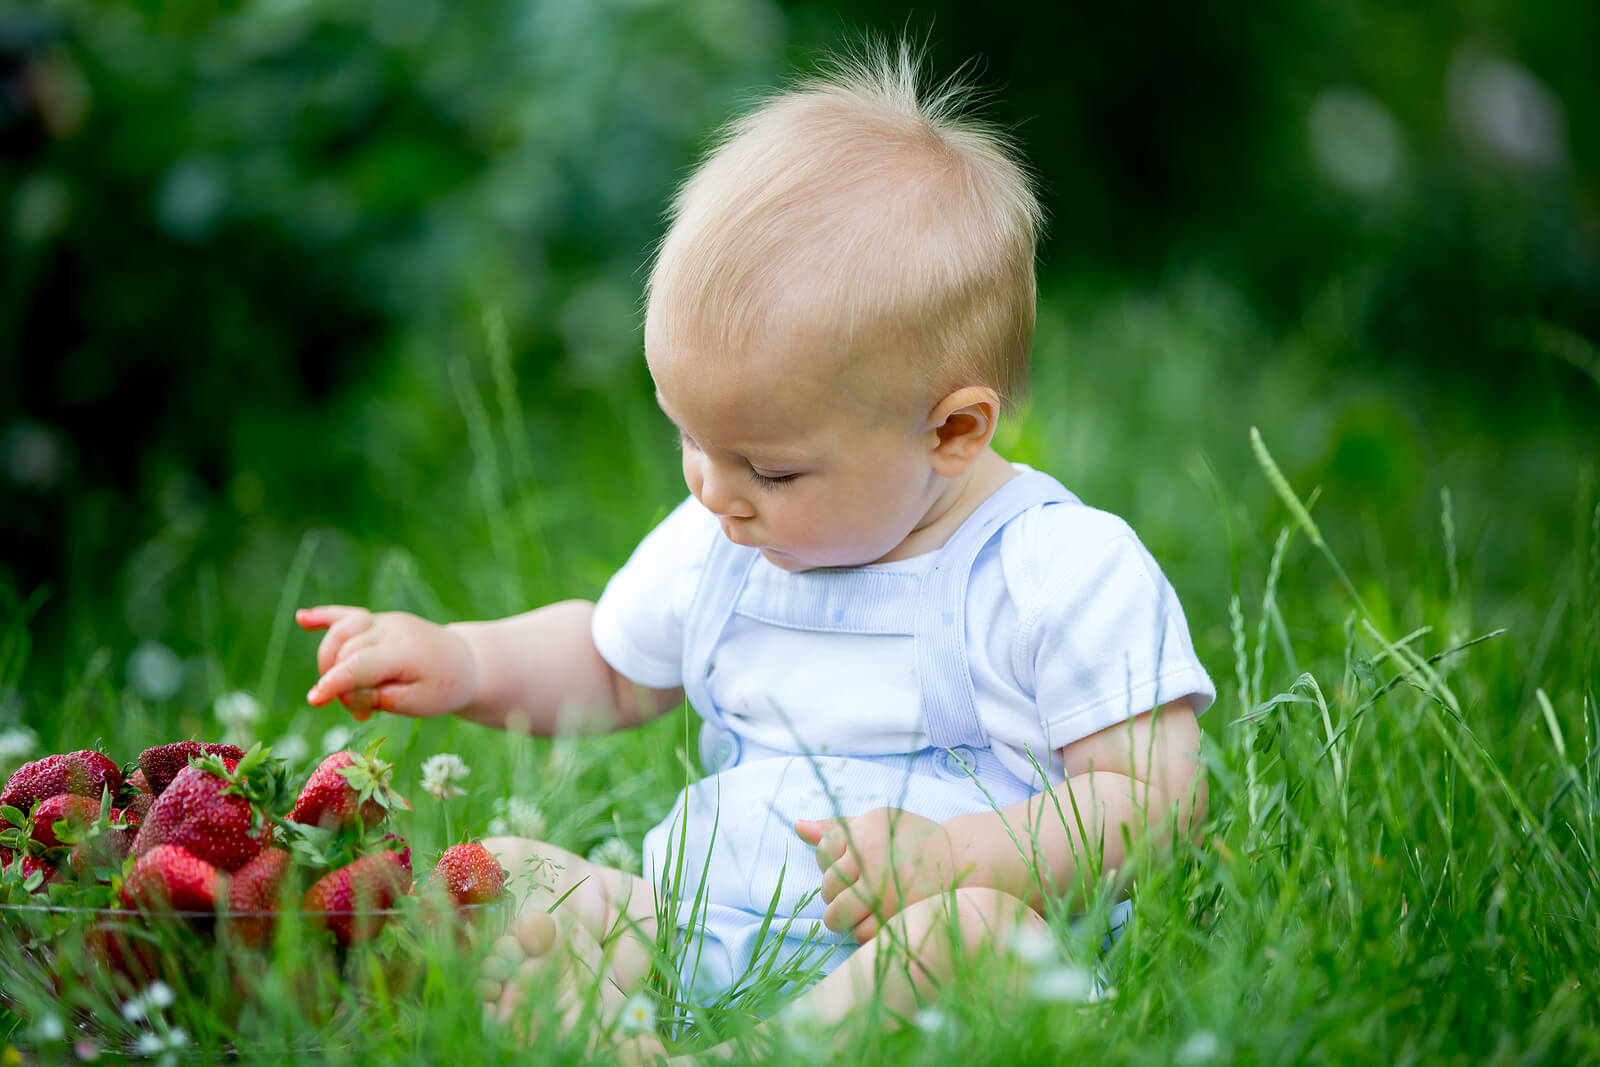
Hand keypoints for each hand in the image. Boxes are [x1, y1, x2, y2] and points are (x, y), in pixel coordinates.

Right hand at [296, 605, 478, 721]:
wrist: (466, 663)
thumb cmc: (443, 688)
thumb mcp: (417, 704)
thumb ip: (380, 697)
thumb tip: (343, 692)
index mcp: (403, 651)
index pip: (358, 663)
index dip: (334, 683)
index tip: (315, 700)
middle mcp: (390, 630)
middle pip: (345, 652)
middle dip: (340, 685)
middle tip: (361, 711)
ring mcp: (383, 621)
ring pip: (340, 633)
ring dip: (331, 663)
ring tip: (347, 692)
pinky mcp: (378, 621)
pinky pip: (347, 615)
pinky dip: (324, 616)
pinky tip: (302, 619)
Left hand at [794, 808, 955, 943]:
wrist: (962, 861)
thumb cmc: (912, 840)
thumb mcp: (876, 822)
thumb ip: (836, 828)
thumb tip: (797, 826)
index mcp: (866, 831)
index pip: (824, 854)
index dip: (833, 865)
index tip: (852, 867)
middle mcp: (873, 859)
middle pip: (827, 889)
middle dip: (835, 896)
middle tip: (857, 893)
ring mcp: (884, 891)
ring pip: (838, 916)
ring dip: (844, 918)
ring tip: (863, 910)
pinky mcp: (897, 917)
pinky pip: (862, 935)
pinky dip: (864, 933)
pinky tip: (878, 920)